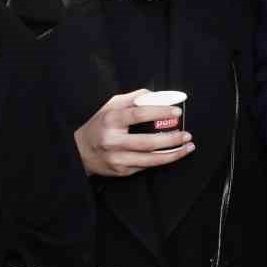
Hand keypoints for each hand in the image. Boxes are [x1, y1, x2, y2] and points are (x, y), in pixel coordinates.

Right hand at [73, 89, 193, 176]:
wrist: (79, 151)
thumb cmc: (99, 125)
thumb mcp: (110, 106)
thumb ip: (132, 99)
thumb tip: (156, 95)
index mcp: (111, 121)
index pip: (138, 115)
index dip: (159, 112)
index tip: (176, 112)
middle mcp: (113, 141)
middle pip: (148, 142)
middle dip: (171, 139)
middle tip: (187, 134)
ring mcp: (117, 159)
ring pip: (150, 160)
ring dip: (173, 154)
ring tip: (187, 146)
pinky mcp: (122, 171)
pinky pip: (146, 166)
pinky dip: (161, 160)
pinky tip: (173, 154)